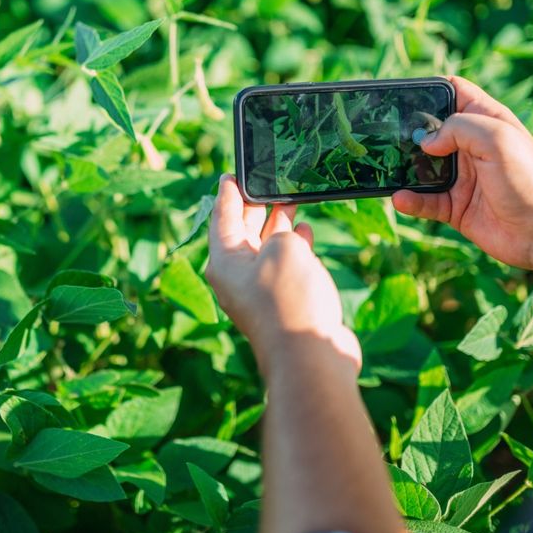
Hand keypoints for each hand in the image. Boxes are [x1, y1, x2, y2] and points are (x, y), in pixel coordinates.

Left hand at [205, 174, 360, 374]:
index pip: (222, 218)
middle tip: (266, 180)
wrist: (310, 358)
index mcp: (225, 262)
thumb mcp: (283, 248)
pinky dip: (295, 245)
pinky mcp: (285, 302)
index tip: (230, 174)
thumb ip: (281, 232)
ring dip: (278, 224)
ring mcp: (262, 292)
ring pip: (267, 248)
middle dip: (256, 205)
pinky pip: (286, 265)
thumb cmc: (290, 299)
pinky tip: (306, 230)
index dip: (228, 194)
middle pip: (244, 232)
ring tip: (291, 200)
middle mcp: (238, 277)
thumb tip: (287, 239)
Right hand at [392, 76, 532, 270]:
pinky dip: (410, 201)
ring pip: (422, 168)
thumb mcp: (496, 137)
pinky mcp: (456, 207)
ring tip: (385, 168)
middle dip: (407, 132)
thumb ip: (458, 127)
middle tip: (381, 134)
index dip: (430, 90)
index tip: (403, 95)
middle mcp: (471, 147)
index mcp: (485, 121)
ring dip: (404, 169)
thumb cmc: (530, 178)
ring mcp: (462, 178)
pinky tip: (400, 199)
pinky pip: (425, 202)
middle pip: (430, 131)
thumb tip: (425, 142)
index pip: (453, 93)